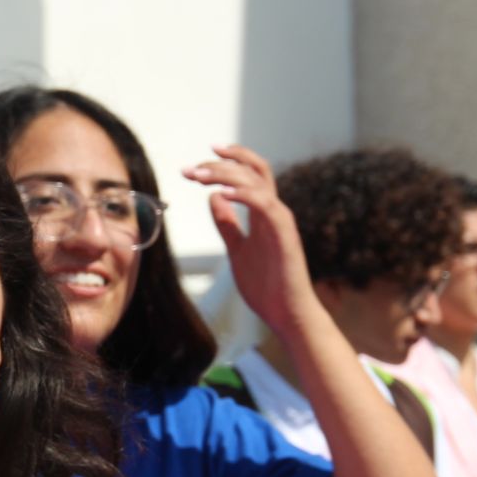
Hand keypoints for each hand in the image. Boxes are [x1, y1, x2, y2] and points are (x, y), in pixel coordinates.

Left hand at [183, 144, 315, 341]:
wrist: (286, 314)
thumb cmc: (267, 286)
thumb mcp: (236, 249)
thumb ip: (227, 224)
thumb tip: (214, 198)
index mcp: (263, 214)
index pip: (249, 174)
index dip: (226, 162)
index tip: (196, 165)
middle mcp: (273, 211)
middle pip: (252, 170)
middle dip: (219, 164)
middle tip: (190, 170)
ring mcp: (280, 221)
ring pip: (257, 182)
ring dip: (226, 175)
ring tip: (200, 177)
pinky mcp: (285, 234)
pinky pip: (265, 204)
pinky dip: (244, 194)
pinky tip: (222, 193)